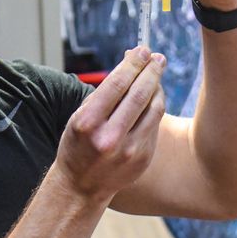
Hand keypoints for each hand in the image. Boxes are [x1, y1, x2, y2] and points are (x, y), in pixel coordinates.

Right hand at [55, 47, 165, 200]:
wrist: (81, 187)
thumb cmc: (78, 146)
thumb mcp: (80, 117)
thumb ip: (104, 93)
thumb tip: (130, 62)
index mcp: (89, 124)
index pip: (117, 84)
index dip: (133, 63)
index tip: (142, 50)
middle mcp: (110, 138)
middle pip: (139, 94)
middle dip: (151, 71)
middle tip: (158, 57)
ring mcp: (129, 151)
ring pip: (154, 109)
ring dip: (158, 87)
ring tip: (157, 74)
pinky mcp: (143, 159)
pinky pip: (154, 125)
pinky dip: (155, 107)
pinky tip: (153, 97)